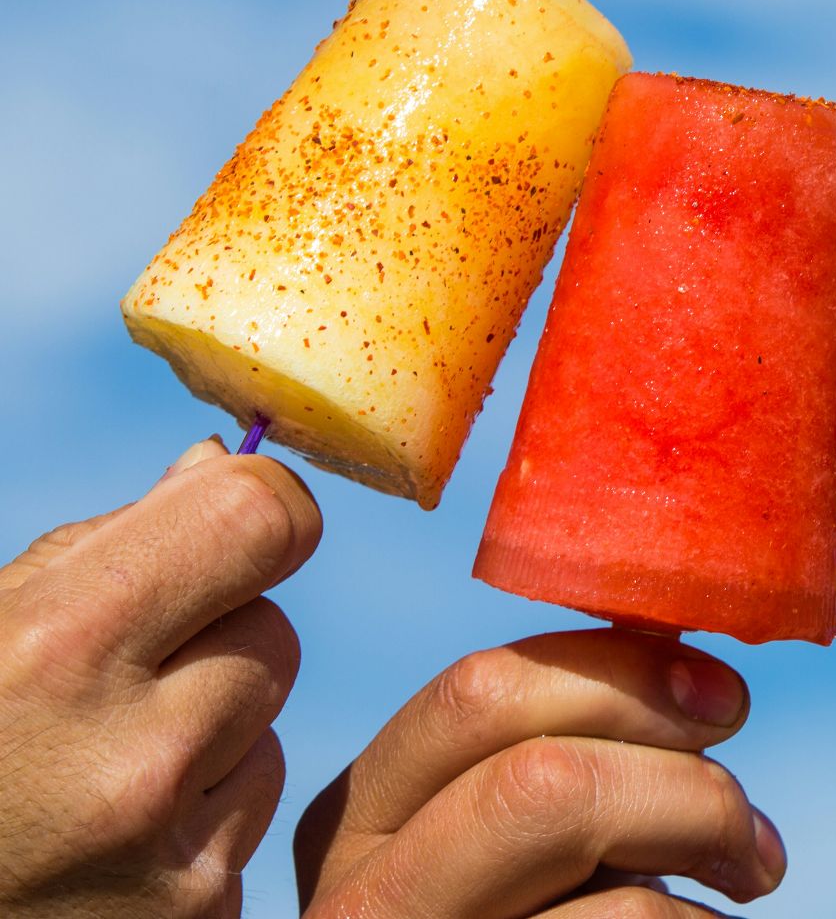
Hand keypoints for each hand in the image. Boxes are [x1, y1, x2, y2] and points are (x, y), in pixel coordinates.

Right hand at [0, 437, 320, 915]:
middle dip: (214, 636)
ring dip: (211, 727)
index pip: (261, 522)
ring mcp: (171, 855)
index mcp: (56, 651)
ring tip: (94, 765)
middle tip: (114, 678)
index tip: (229, 527)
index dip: (257, 511)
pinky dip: (200, 811)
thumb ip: (99, 548)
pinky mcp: (200, 916)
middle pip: (275, 630)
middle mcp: (131, 757)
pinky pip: (254, 812)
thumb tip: (226, 465)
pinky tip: (107, 833)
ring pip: (270, 723)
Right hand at [295, 628, 782, 917]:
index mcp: (360, 818)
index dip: (624, 671)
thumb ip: (561, 760)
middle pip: (536, 774)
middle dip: (678, 771)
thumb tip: (692, 674)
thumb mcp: (513, 845)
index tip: (724, 698)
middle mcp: (362, 899)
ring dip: (705, 836)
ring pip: (581, 855)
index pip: (479, 693)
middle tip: (746, 813)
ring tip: (750, 871)